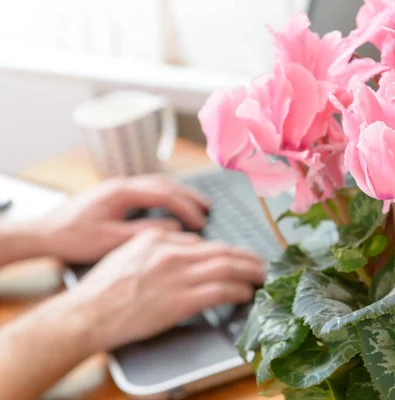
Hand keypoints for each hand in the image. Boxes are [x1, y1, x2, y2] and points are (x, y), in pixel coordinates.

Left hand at [39, 175, 210, 262]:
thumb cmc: (72, 237)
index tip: (201, 222)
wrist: (43, 232)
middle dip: (190, 196)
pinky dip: (167, 196)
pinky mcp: (116, 193)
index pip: (165, 194)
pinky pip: (150, 189)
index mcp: (122, 191)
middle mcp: (123, 183)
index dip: (187, 208)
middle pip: (166, 184)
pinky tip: (174, 207)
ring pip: (159, 184)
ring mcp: (119, 186)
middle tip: (208, 210)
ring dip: (180, 194)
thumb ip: (144, 232)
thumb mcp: (110, 240)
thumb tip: (174, 227)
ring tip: (198, 206)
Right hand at [70, 229, 263, 350]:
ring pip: (226, 268)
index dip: (226, 250)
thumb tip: (188, 244)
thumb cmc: (104, 288)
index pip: (203, 242)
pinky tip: (245, 293)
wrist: (88, 314)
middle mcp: (171, 252)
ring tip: (261, 276)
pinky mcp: (181, 300)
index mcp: (158, 238)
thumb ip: (158, 243)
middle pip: (221, 251)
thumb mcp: (129, 252)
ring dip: (249, 272)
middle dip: (246, 257)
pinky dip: (237, 290)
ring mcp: (177, 276)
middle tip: (261, 263)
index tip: (237, 256)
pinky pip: (219, 291)